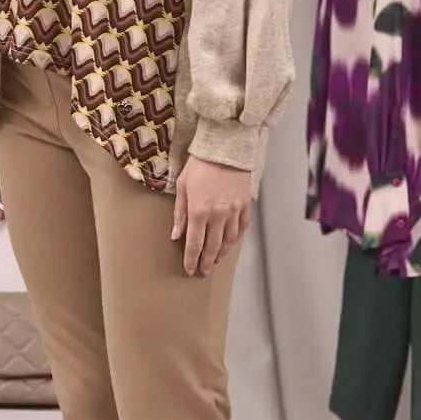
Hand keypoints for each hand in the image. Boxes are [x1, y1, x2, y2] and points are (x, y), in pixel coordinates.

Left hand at [171, 156, 251, 275]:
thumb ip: (179, 214)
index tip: (189, 270)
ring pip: (229, 241)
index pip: (194, 244)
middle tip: (203, 272)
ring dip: (222, 254)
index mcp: (199, 211)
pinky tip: (230, 243)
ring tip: (216, 261)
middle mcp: (217, 215)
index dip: (191, 260)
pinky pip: (242, 228)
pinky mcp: (245, 205)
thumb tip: (176, 235)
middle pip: (212, 247)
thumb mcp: (182, 186)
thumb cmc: (200, 164)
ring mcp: (234, 211)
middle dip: (206, 262)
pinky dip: (236, 239)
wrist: (226, 147)